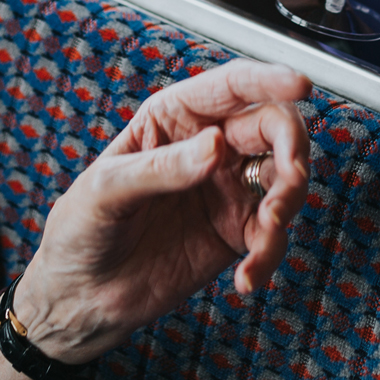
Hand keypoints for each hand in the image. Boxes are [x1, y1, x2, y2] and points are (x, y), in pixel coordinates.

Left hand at [3, 60, 311, 367]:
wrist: (78, 300)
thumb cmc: (79, 231)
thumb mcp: (106, 191)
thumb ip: (162, 168)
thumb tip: (215, 146)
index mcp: (174, 118)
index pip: (232, 86)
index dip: (270, 79)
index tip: (300, 84)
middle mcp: (208, 146)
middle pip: (272, 127)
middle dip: (291, 150)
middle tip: (289, 179)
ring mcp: (225, 189)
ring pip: (283, 178)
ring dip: (287, 202)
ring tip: (267, 232)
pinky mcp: (234, 233)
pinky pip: (270, 234)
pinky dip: (270, 254)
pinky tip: (248, 278)